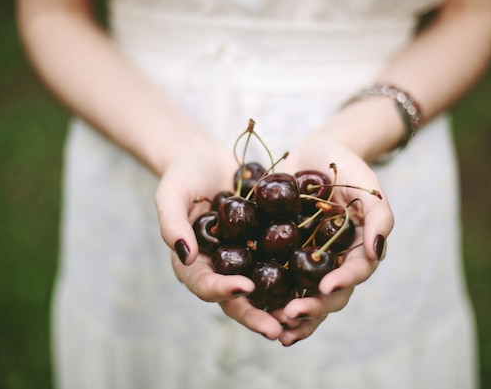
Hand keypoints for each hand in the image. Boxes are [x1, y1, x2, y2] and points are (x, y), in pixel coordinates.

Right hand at [155, 145, 285, 338]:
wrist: (208, 160)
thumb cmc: (184, 175)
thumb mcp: (171, 194)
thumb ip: (172, 223)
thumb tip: (186, 255)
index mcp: (194, 264)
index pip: (205, 285)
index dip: (223, 291)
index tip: (245, 288)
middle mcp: (221, 269)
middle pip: (237, 300)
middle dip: (256, 316)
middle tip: (277, 328)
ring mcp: (245, 261)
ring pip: (263, 292)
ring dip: (280, 308)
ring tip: (302, 318)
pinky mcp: (266, 248)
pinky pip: (281, 266)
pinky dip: (297, 279)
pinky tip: (319, 286)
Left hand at [268, 139, 393, 344]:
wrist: (317, 152)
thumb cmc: (349, 168)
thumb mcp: (369, 187)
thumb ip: (380, 216)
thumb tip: (377, 251)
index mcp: (357, 251)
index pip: (354, 273)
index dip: (342, 283)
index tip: (326, 287)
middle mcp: (333, 262)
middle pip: (328, 294)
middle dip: (313, 308)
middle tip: (291, 315)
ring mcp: (307, 260)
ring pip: (303, 296)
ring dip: (292, 315)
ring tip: (276, 327)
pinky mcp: (283, 253)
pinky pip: (277, 278)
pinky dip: (268, 295)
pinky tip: (252, 306)